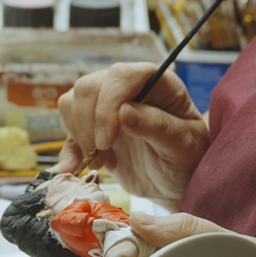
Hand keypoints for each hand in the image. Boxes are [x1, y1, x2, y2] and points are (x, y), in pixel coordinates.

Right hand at [53, 63, 208, 208]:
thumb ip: (158, 126)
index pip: (121, 75)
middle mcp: (127, 87)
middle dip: (88, 124)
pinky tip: (76, 169)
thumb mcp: (184, 146)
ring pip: (72, 102)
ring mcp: (106, 105)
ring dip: (79, 136)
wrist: (176, 181)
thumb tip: (125, 111)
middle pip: (88, 86)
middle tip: (101, 156)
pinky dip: (68, 151)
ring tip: (102, 163)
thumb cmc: (187, 159)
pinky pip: (68, 128)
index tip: (107, 141)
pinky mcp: (92, 126)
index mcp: (156, 82)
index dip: (107, 105)